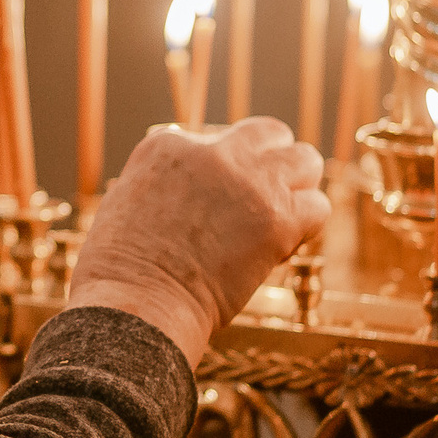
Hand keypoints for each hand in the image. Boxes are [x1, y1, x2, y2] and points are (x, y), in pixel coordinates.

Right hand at [68, 118, 328, 366]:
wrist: (137, 304)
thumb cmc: (120, 272)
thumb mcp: (126, 202)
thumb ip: (161, 183)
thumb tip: (188, 190)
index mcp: (167, 145)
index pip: (216, 140)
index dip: (224, 174)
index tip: (216, 204)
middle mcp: (211, 152)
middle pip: (268, 132)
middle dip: (271, 160)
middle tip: (264, 197)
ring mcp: (249, 182)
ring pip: (305, 159)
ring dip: (298, 187)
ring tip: (281, 217)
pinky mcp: (277, 218)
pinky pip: (317, 207)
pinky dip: (306, 227)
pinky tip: (283, 247)